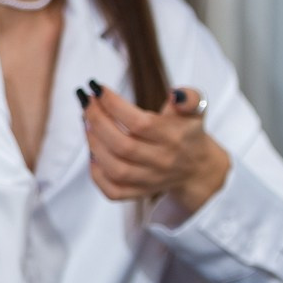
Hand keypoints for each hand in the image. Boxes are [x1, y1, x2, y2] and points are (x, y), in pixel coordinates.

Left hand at [79, 83, 231, 214]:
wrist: (196, 167)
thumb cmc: (186, 132)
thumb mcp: (195, 110)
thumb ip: (190, 98)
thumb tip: (177, 94)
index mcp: (174, 138)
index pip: (140, 123)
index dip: (114, 105)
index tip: (98, 89)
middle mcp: (162, 161)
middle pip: (122, 146)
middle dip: (97, 121)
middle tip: (87, 104)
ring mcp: (150, 180)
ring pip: (115, 169)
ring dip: (93, 144)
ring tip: (86, 123)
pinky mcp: (138, 193)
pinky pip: (113, 191)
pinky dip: (96, 174)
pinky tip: (91, 153)